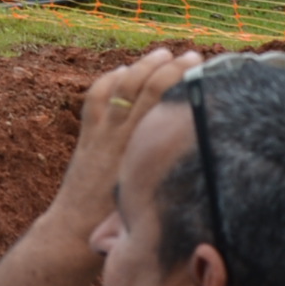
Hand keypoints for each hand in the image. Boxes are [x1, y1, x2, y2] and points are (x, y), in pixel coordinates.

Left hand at [51, 48, 199, 234]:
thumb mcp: (155, 199)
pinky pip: (96, 99)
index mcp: (140, 150)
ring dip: (143, 66)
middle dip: (170, 66)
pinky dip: (109, 80)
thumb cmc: (121, 226)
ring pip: (122, 87)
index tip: (201, 68)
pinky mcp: (87, 137)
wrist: (74, 232)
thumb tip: (210, 164)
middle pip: (146, 87)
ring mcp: (101, 133)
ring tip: (163, 53)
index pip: (162, 101)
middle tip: (192, 56)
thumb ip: (175, 177)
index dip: (181, 79)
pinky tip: (122, 71)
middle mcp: (121, 136)